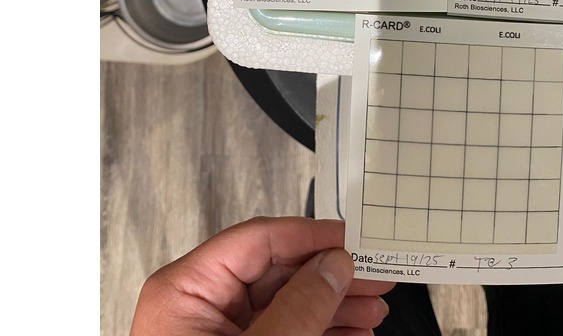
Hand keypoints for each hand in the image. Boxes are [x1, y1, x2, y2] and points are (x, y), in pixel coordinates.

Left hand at [129, 216, 394, 334]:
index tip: (352, 240)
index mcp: (188, 290)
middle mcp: (200, 306)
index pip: (259, 240)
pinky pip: (284, 331)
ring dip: (334, 305)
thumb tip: (334, 267)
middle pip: (278, 271)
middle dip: (331, 276)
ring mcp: (217, 335)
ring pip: (286, 302)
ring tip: (372, 311)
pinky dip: (320, 332)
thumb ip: (300, 307)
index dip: (311, 236)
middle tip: (374, 277)